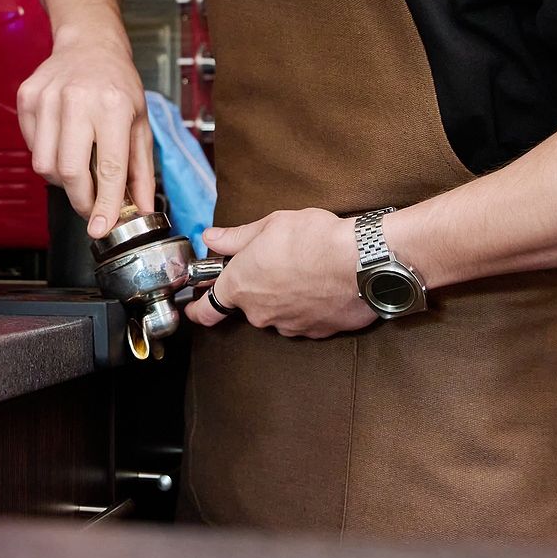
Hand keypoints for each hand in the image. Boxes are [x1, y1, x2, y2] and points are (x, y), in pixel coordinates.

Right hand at [17, 35, 155, 236]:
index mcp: (112, 106)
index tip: (101, 226)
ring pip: (44, 165)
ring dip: (61, 180)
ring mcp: (47, 98)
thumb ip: (141, 169)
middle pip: (70, 171)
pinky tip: (62, 143)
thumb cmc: (117, 82)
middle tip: (90, 207)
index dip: (105, 203)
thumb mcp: (140, 122)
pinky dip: (47, 157)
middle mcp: (78, 100)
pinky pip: (32, 148)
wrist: (89, 43)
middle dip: (80, 200)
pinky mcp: (27, 98)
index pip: (109, 167)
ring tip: (77, 168)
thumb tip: (141, 207)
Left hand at [184, 208, 373, 338]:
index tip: (195, 308)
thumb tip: (210, 238)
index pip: (207, 310)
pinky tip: (324, 286)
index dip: (198, 310)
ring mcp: (289, 326)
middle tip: (277, 263)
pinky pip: (306, 320)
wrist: (361, 261)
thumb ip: (236, 238)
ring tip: (306, 272)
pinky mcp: (317, 332)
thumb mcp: (269, 225)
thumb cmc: (313, 239)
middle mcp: (260, 313)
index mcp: (240, 287)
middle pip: (249, 305)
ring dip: (285, 298)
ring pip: (278, 313)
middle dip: (258, 288)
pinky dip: (310, 307)